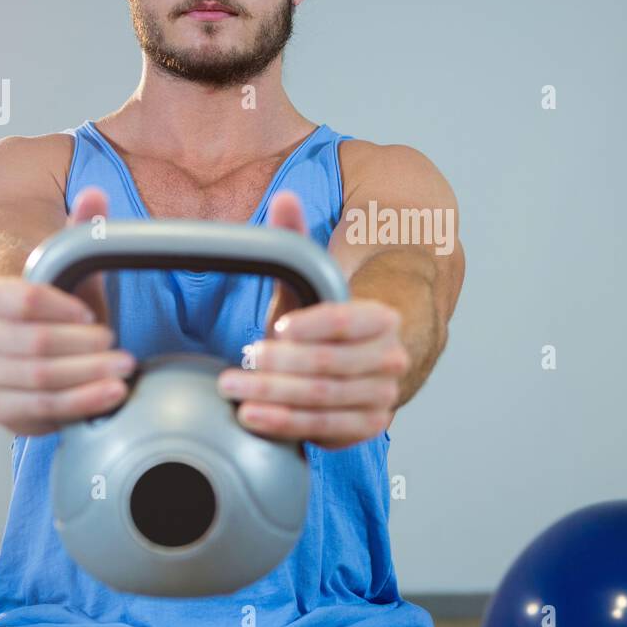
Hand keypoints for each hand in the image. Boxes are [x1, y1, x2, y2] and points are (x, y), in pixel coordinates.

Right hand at [0, 186, 136, 434]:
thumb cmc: (33, 283)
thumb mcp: (55, 253)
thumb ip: (77, 226)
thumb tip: (95, 195)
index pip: (23, 301)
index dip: (63, 309)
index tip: (94, 313)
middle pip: (35, 347)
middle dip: (86, 351)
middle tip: (124, 352)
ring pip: (35, 383)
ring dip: (85, 383)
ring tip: (123, 376)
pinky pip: (34, 412)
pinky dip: (73, 408)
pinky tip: (105, 399)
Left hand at [216, 191, 409, 449]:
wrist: (355, 364)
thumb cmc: (323, 322)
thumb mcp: (308, 282)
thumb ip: (295, 239)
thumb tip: (283, 198)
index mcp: (382, 318)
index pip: (346, 321)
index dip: (309, 327)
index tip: (275, 329)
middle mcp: (391, 359)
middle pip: (329, 364)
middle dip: (279, 365)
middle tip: (241, 360)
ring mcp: (381, 397)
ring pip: (323, 399)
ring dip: (274, 395)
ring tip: (235, 388)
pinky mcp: (365, 427)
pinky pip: (323, 428)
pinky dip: (285, 424)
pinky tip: (254, 416)